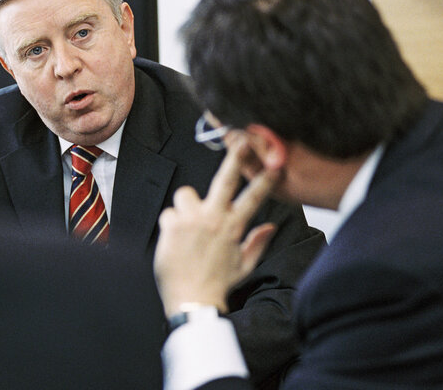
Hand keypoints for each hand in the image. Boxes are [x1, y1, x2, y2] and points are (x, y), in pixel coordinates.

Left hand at [154, 140, 279, 315]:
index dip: (265, 180)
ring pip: (185, 194)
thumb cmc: (217, 284)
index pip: (253, 198)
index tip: (274, 164)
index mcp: (233, 228)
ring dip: (186, 206)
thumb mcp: (243, 266)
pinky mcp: (172, 226)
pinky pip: (168, 214)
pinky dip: (170, 225)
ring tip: (187, 226)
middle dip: (235, 159)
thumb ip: (256, 243)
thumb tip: (271, 227)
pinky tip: (174, 241)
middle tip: (240, 141)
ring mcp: (192, 221)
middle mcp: (213, 219)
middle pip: (225, 180)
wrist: (192, 302)